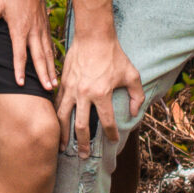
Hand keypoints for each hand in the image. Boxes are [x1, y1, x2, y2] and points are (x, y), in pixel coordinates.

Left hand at [0, 0, 58, 90]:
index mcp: (19, 29)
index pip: (19, 54)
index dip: (19, 69)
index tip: (20, 83)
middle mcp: (33, 31)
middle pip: (39, 57)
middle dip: (43, 74)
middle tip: (47, 89)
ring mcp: (41, 28)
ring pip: (47, 53)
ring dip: (51, 69)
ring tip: (54, 83)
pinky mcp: (45, 25)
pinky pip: (50, 44)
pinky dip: (53, 57)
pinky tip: (54, 66)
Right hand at [53, 29, 142, 156]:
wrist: (93, 37)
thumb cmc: (114, 55)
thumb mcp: (132, 75)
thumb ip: (137, 96)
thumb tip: (135, 113)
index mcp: (102, 93)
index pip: (107, 121)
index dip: (112, 134)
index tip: (114, 140)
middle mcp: (84, 94)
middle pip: (80, 126)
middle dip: (83, 143)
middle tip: (84, 156)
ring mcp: (71, 89)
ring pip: (63, 117)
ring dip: (63, 134)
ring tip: (63, 147)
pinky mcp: (63, 83)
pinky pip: (57, 104)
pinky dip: (56, 116)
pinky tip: (56, 125)